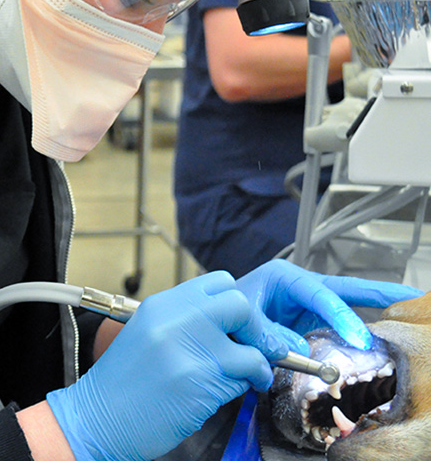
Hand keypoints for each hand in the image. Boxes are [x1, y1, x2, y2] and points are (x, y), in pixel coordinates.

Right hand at [47, 271, 273, 460]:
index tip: (237, 324)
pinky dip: (245, 385)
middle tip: (252, 346)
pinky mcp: (200, 382)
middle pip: (239, 305)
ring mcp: (189, 349)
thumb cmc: (124, 381)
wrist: (98, 416)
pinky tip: (229, 390)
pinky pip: (243, 378)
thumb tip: (231, 322)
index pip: (219, 282)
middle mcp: (176, 318)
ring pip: (250, 347)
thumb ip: (185, 319)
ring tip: (248, 375)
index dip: (235, 303)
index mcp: (163, 303)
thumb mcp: (149, 332)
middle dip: (254, 328)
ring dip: (256, 364)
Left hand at [236, 258, 423, 355]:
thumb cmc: (225, 312)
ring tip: (412, 309)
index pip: (320, 294)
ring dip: (379, 308)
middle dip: (380, 293)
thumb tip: (295, 349)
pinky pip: (341, 322)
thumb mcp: (241, 318)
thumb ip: (265, 333)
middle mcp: (300, 286)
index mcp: (283, 277)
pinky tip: (386, 334)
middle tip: (413, 299)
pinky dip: (364, 326)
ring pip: (349, 303)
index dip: (341, 315)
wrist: (216, 319)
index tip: (359, 338)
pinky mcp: (311, 320)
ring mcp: (308, 303)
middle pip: (346, 289)